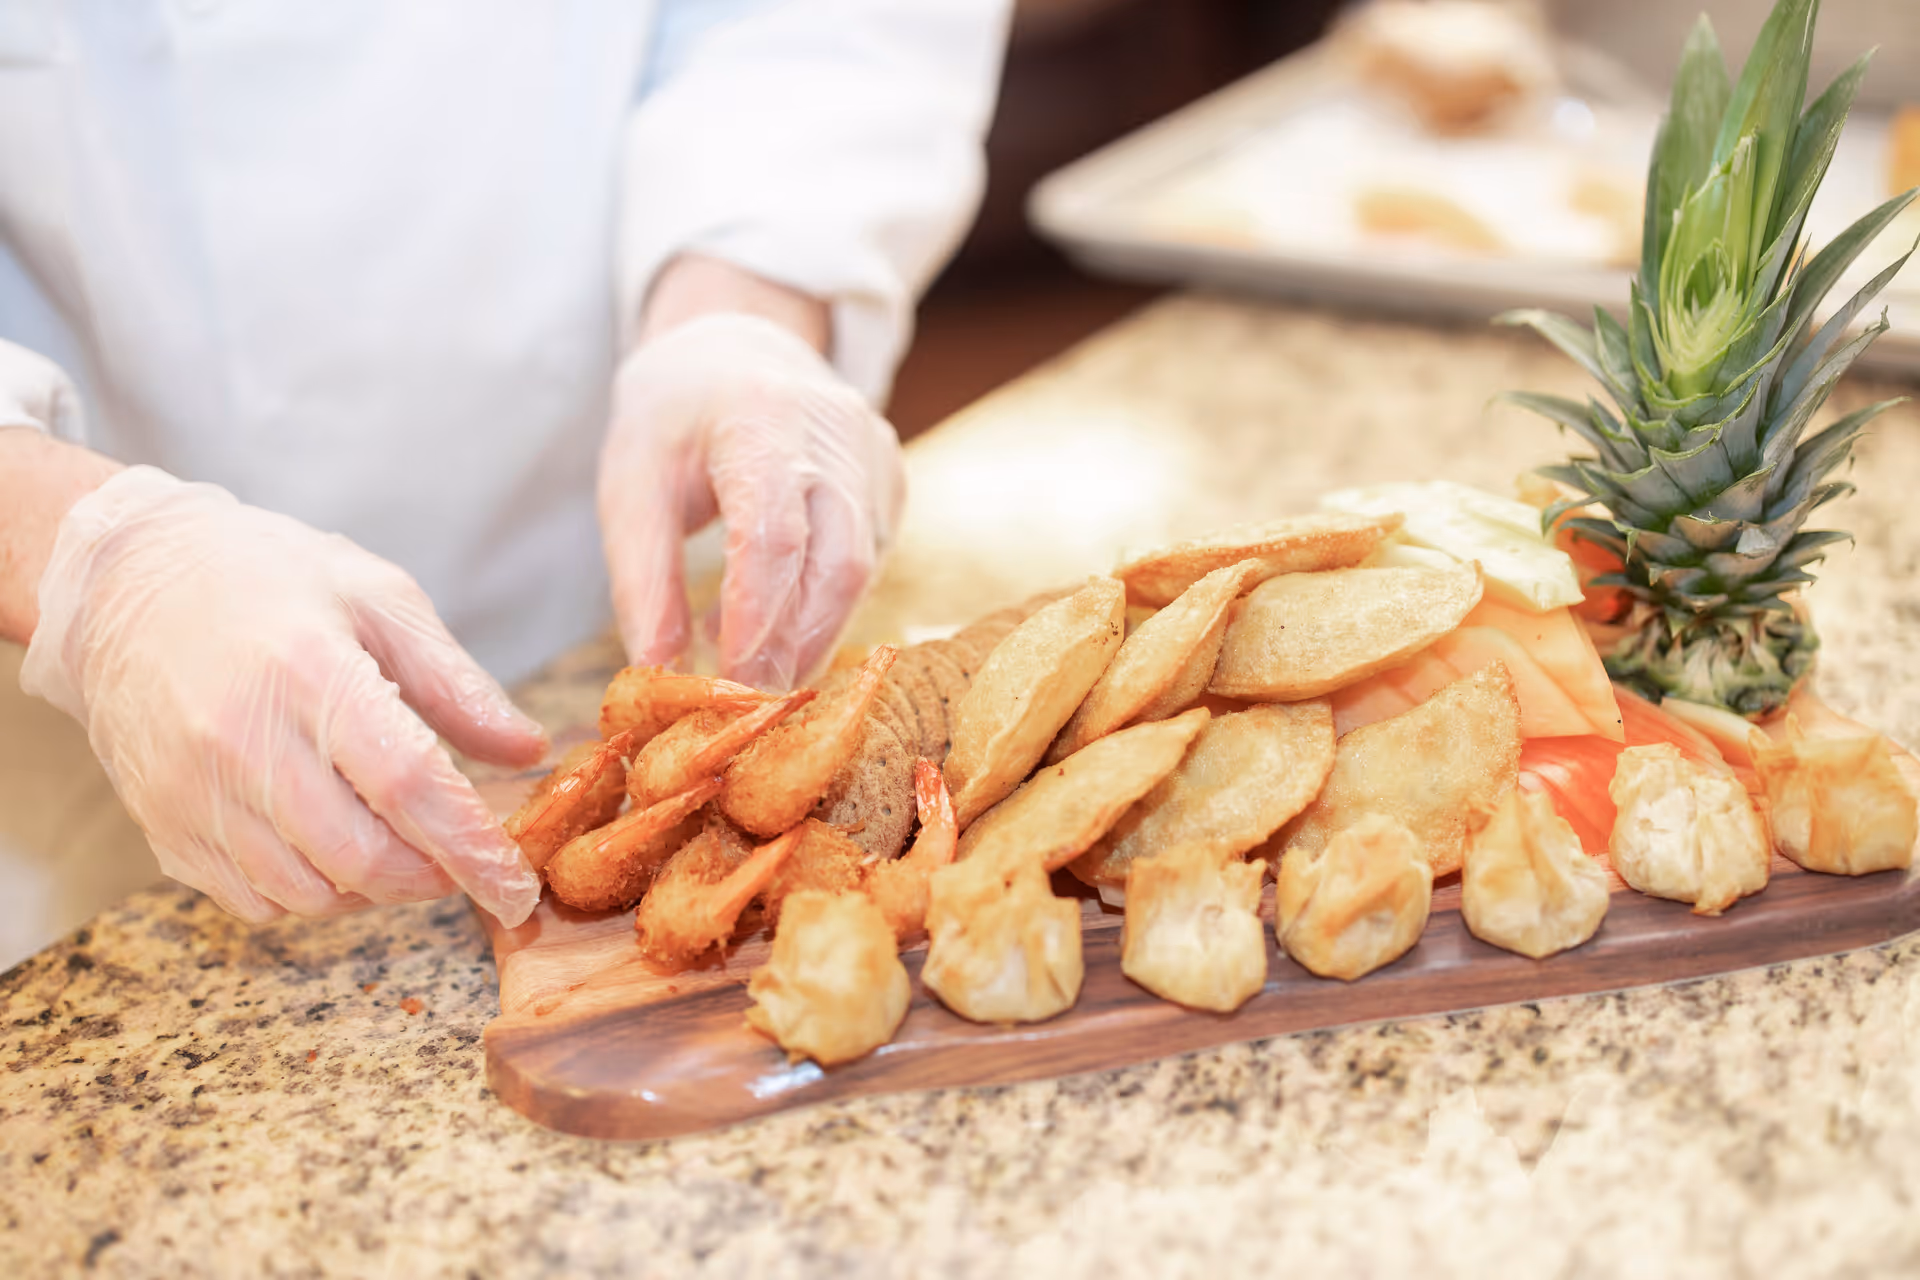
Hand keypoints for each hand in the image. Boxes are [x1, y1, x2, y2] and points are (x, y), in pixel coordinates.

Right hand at [20, 467, 548, 924]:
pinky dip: (310, 893)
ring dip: (374, 889)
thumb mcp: (376, 597)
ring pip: (309, 893)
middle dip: (431, 877)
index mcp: (311, 674)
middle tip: (461, 856)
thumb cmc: (264, 579)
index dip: (473, 849)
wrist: (121, 584)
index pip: (409, 787)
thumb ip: (454, 680)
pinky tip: (329, 846)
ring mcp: (194, 794)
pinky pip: (253, 901)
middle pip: (361, 857)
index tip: (518, 889)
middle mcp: (243, 744)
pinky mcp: (163, 827)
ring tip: (397, 843)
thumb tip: (526, 748)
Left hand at [599, 312, 905, 689]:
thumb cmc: (674, 415)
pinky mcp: (892, 479)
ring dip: (812, 636)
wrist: (738, 345)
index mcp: (761, 416)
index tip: (727, 681)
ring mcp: (876, 454)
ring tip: (754, 672)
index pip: (774, 534)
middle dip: (794, 646)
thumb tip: (656, 672)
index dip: (756, 617)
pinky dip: (826, 607)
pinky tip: (778, 625)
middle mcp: (836, 431)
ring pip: (862, 570)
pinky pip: (870, 560)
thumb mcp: (630, 481)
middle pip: (837, 564)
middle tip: (748, 705)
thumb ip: (642, 578)